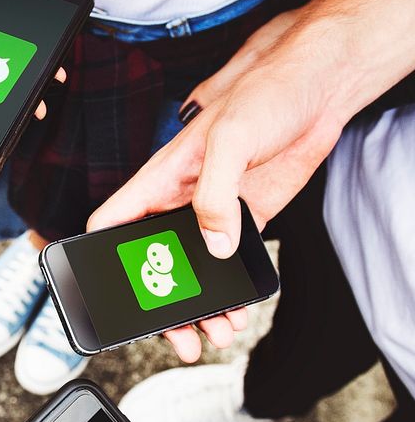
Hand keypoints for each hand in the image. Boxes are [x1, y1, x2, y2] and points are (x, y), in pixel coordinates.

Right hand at [84, 3, 348, 360]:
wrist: (321, 87)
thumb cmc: (267, 92)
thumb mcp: (230, 138)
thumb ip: (214, 194)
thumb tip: (213, 245)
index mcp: (160, 178)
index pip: (111, 222)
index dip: (99, 256)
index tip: (105, 290)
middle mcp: (179, 200)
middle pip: (154, 262)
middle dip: (161, 303)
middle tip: (176, 334)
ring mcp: (212, 213)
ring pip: (192, 271)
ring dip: (200, 305)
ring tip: (214, 331)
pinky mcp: (246, 219)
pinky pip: (231, 265)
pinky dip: (232, 292)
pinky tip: (238, 308)